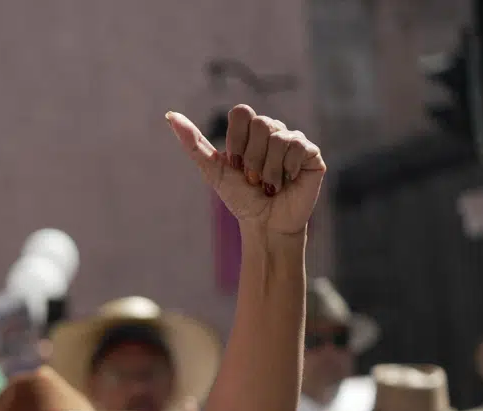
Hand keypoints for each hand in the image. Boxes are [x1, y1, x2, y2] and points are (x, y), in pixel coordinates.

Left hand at [167, 105, 325, 236]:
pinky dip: (286, 169)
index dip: (236, 140)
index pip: (241, 112)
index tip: (235, 164)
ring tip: (269, 185)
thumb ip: (193, 143)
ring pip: (278, 136)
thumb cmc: (240, 198)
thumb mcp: (213, 170)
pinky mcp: (311, 153)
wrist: (264, 225)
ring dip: (268, 169)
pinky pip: (298, 146)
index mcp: (251, 131)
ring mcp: (294, 140)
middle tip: (253, 179)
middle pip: (261, 123)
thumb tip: (170, 116)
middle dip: (251, 158)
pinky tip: (286, 182)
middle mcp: (274, 131)